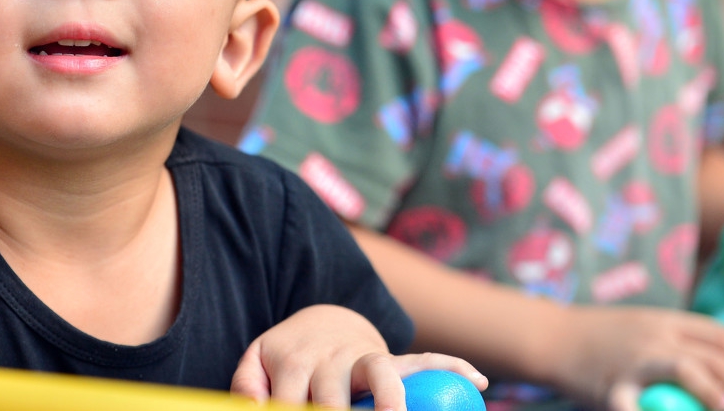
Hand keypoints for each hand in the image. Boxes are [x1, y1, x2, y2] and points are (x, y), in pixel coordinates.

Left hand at [230, 305, 486, 408]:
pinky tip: (476, 382)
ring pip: (382, 375)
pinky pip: (428, 358)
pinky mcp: (394, 358)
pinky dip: (452, 366)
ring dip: (390, 399)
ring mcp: (365, 357)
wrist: (321, 320)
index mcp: (295, 362)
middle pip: (332, 398)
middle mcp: (332, 359)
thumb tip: (251, 407)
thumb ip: (246, 386)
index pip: (290, 403)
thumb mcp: (257, 362)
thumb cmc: (289, 354)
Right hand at [549, 305, 723, 410]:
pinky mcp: (613, 386)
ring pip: (687, 369)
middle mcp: (653, 337)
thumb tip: (714, 364)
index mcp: (662, 321)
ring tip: (722, 406)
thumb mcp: (639, 325)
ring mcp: (634, 360)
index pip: (720, 337)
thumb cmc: (596, 337)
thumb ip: (673, 339)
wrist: (548, 336)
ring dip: (713, 390)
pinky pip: (634, 405)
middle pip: (713, 356)